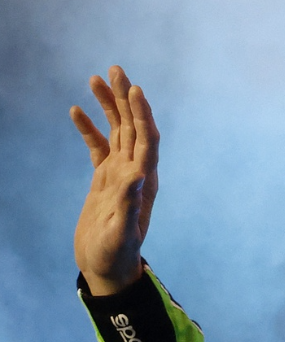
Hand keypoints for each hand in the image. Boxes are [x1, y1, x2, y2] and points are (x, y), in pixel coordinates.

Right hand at [70, 65, 159, 295]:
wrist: (107, 269)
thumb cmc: (115, 255)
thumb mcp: (121, 232)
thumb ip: (129, 205)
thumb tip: (138, 175)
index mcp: (145, 182)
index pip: (148, 140)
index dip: (143, 115)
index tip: (134, 89)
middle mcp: (137, 174)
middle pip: (134, 128)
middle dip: (126, 99)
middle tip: (115, 69)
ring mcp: (120, 175)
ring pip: (117, 133)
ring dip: (109, 107)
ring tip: (96, 78)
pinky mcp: (104, 181)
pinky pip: (98, 148)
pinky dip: (89, 129)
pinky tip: (76, 111)